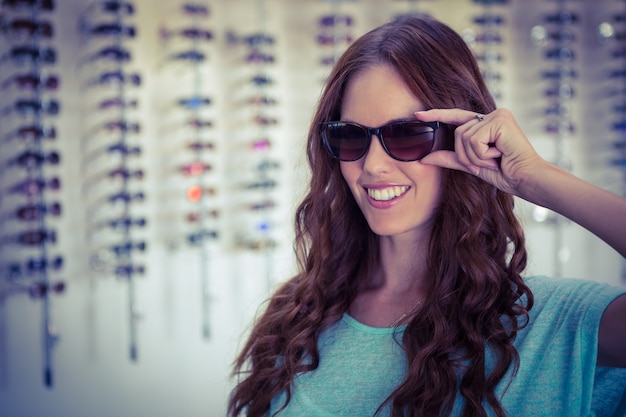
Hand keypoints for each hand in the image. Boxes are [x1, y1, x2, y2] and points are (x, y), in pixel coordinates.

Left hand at [415, 108, 544, 196]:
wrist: (526, 179)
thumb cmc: (505, 173)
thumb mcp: (471, 165)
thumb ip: (450, 158)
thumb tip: (424, 158)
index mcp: (485, 123)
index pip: (456, 117)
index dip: (436, 115)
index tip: (416, 115)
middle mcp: (492, 115)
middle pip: (458, 133)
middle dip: (467, 155)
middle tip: (489, 161)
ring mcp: (497, 115)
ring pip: (464, 137)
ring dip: (476, 156)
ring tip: (495, 158)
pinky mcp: (501, 121)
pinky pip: (475, 139)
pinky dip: (482, 153)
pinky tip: (499, 154)